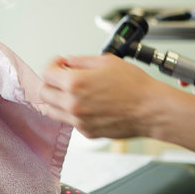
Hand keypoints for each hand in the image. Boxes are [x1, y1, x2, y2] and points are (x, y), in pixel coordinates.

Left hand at [40, 54, 169, 138]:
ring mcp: (78, 121)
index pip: (46, 73)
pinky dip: (72, 113)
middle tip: (63, 78)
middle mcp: (73, 104)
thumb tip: (67, 62)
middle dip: (52, 82)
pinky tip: (87, 105)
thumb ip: (80, 61)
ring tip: (72, 92)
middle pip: (43, 93)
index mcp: (75, 83)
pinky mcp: (87, 132)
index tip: (60, 64)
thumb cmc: (135, 85)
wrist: (151, 109)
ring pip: (52, 111)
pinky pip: (69, 121)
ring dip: (57, 99)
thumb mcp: (106, 61)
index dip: (53, 65)